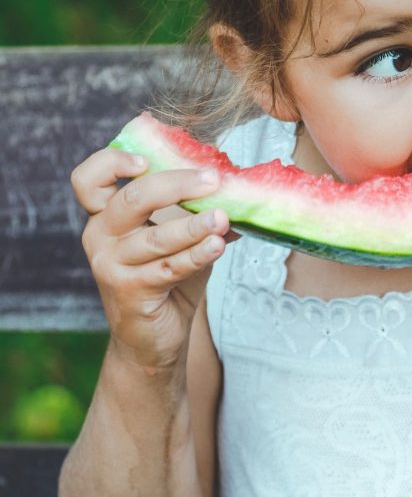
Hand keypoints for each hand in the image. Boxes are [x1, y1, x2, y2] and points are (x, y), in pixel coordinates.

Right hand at [71, 148, 232, 371]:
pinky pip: (169, 267)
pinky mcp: (130, 291)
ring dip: (194, 226)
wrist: (154, 336)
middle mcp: (101, 236)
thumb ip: (196, 209)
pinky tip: (218, 245)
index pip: (89, 180)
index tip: (147, 160)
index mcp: (106, 215)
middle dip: (176, 185)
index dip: (111, 162)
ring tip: (223, 218)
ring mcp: (112, 266)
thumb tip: (238, 184)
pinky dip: (197, 254)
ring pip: (155, 238)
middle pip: (132, 199)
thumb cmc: (167, 277)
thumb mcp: (179, 236)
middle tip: (213, 180)